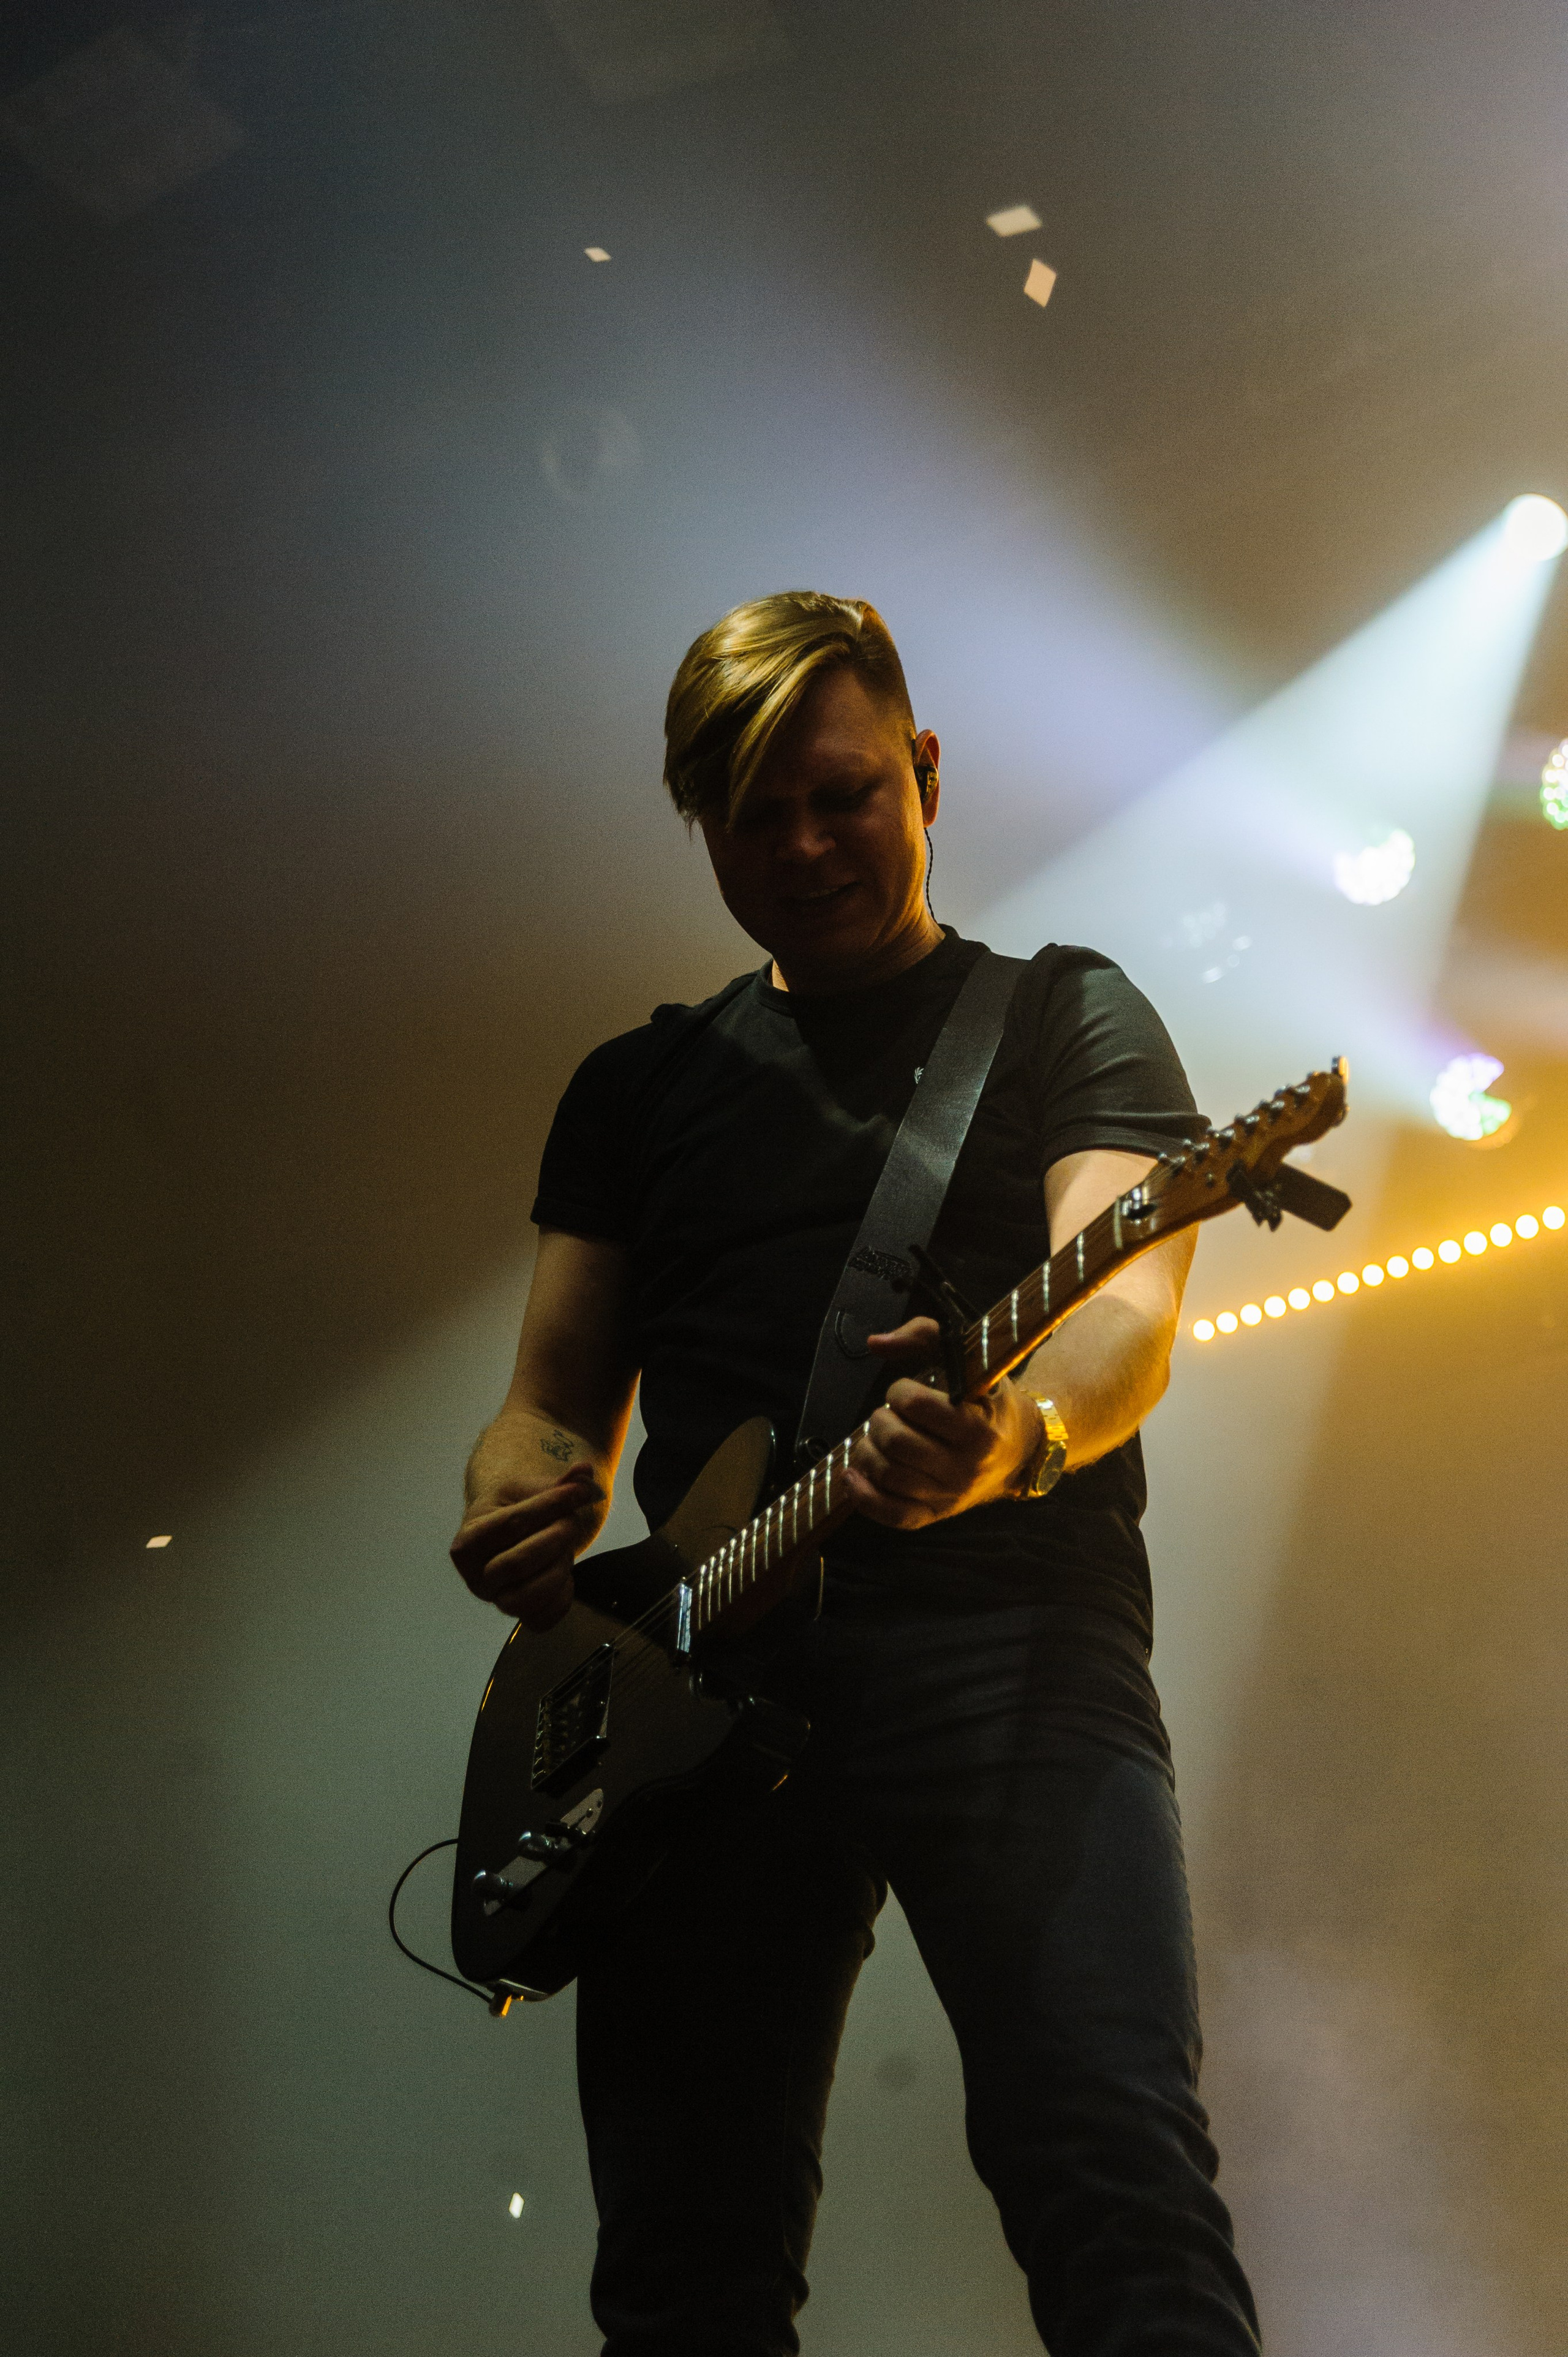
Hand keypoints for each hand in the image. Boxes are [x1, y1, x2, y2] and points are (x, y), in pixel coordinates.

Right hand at [450, 1462, 603, 1628]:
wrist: (510, 1534)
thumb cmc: (516, 1508)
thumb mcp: (529, 1489)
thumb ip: (558, 1482)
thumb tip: (585, 1470)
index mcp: (468, 1540)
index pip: (511, 1524)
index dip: (550, 1506)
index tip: (580, 1491)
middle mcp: (475, 1576)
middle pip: (516, 1563)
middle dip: (555, 1539)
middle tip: (572, 1521)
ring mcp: (495, 1601)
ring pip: (527, 1597)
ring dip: (558, 1569)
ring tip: (566, 1549)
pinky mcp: (518, 1617)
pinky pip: (543, 1619)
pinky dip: (562, 1598)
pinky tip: (565, 1573)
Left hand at [843, 1316, 1037, 1531]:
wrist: (1021, 1450)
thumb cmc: (987, 1400)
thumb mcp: (970, 1360)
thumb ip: (926, 1336)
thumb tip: (875, 1342)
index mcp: (979, 1427)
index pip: (916, 1404)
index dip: (898, 1391)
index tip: (904, 1392)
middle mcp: (967, 1466)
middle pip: (896, 1442)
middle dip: (880, 1421)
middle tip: (889, 1415)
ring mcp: (951, 1495)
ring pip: (887, 1475)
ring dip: (867, 1451)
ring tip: (877, 1438)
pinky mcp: (936, 1514)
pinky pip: (891, 1514)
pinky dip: (863, 1496)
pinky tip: (852, 1476)